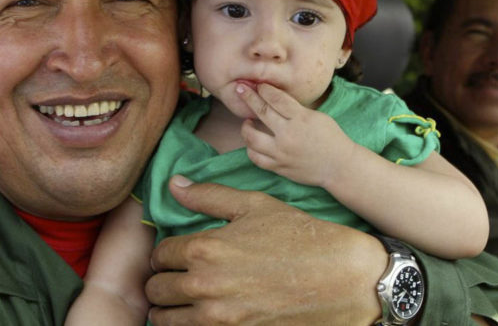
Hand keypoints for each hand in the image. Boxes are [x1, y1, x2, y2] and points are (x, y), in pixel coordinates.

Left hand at [145, 176, 386, 324]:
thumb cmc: (300, 236)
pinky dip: (190, 325)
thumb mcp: (255, 205)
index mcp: (205, 248)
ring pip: (165, 320)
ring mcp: (218, 317)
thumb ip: (208, 196)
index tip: (176, 254)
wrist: (342, 278)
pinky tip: (205, 314)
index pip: (159, 255)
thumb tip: (173, 185)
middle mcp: (204, 286)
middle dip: (162, 281)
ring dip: (168, 308)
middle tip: (175, 277)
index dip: (166, 253)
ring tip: (182, 300)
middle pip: (156, 290)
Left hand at [236, 83, 354, 187]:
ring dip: (245, 127)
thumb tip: (274, 100)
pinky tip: (252, 142)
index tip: (258, 84)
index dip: (265, 89)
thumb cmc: (331, 138)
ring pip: (252, 137)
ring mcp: (281, 153)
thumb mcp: (317, 117)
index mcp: (301, 119)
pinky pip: (256, 158)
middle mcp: (288, 135)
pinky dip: (250, 149)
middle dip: (249, 97)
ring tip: (247, 121)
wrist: (338, 166)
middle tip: (240, 90)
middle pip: (261, 112)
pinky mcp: (278, 167)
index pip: (276, 99)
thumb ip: (296, 110)